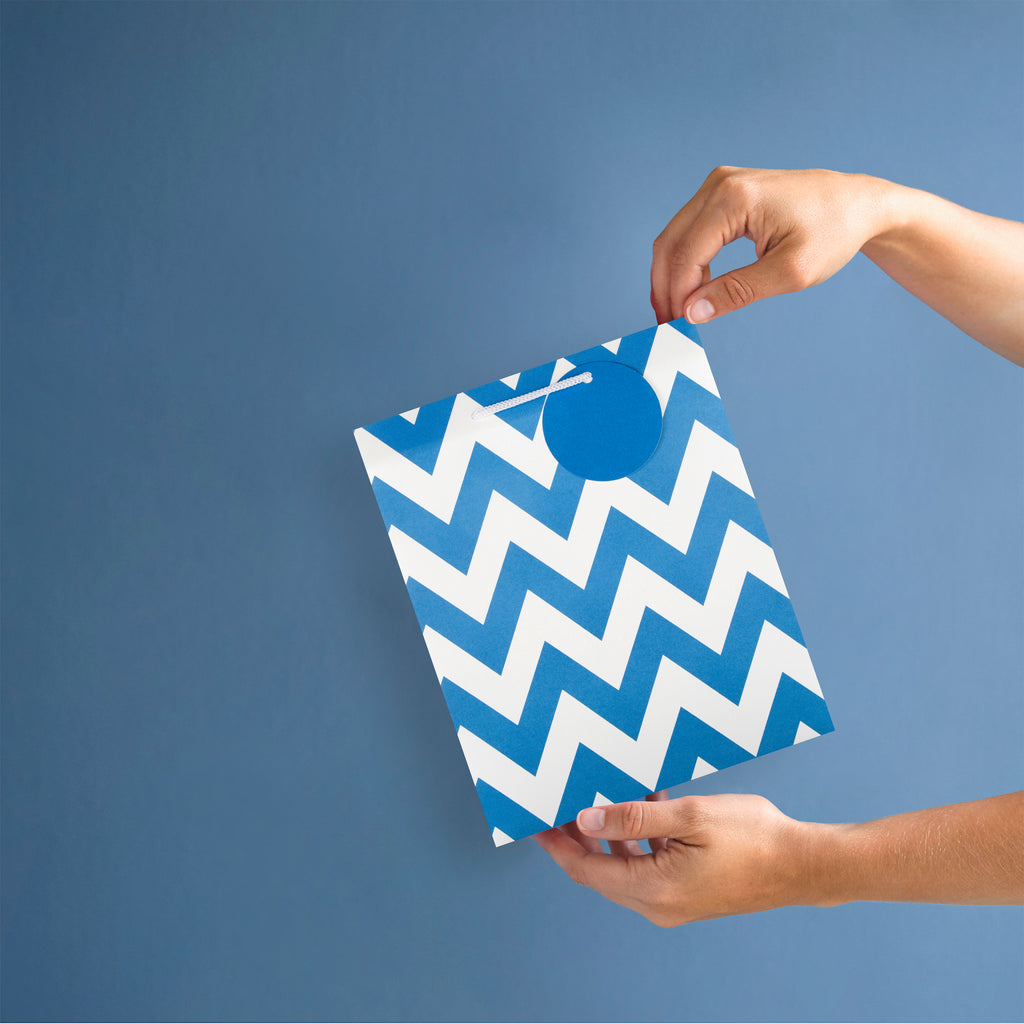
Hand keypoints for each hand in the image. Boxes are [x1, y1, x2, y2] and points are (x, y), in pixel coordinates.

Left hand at [532, 792, 821, 926]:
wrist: (803, 865)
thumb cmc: (753, 838)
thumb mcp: (688, 817)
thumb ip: (634, 817)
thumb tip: (586, 819)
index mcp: (653, 889)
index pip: (587, 869)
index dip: (558, 845)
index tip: (537, 822)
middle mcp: (658, 903)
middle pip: (600, 872)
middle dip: (576, 840)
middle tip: (557, 806)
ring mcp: (674, 901)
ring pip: (623, 867)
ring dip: (607, 836)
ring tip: (597, 798)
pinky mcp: (688, 892)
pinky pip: (648, 866)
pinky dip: (637, 839)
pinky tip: (643, 806)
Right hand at [651, 165, 1023, 362]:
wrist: (858, 204)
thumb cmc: (833, 233)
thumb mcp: (790, 273)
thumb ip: (737, 292)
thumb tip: (692, 312)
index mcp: (734, 199)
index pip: (686, 255)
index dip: (677, 297)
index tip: (677, 330)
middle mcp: (719, 184)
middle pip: (671, 244)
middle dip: (665, 289)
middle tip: (669, 327)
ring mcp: (718, 185)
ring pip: (675, 238)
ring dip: (671, 278)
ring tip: (677, 314)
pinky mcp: (722, 193)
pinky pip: (689, 232)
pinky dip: (685, 263)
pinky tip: (692, 291)